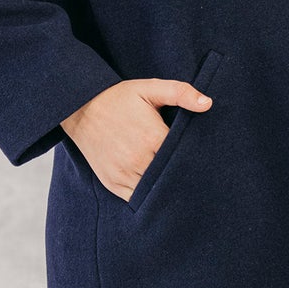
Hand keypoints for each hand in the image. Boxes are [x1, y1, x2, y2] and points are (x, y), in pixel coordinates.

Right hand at [61, 77, 214, 201]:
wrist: (81, 108)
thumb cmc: (118, 98)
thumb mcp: (149, 88)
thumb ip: (180, 92)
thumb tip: (207, 104)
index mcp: (152, 138)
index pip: (183, 158)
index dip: (194, 159)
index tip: (205, 160)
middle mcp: (138, 160)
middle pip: (171, 177)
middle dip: (182, 175)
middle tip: (198, 177)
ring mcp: (124, 174)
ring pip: (155, 191)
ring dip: (166, 188)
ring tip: (179, 184)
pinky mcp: (113, 183)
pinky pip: (136, 198)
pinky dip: (148, 196)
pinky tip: (157, 190)